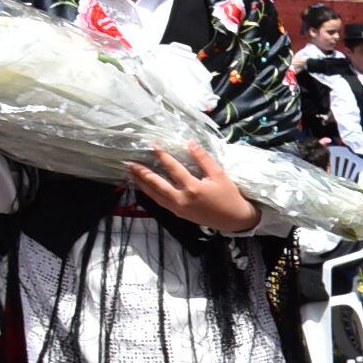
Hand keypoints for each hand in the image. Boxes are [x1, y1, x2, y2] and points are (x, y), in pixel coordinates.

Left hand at [124, 145, 262, 232]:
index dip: (162, 155)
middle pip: (156, 184)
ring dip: (141, 184)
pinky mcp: (178, 213)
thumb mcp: (220, 175)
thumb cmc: (229, 196)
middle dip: (142, 172)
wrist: (234, 219)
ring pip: (154, 195)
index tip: (152, 145)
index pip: (173, 168)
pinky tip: (144, 187)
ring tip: (131, 174)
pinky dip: (150, 193)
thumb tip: (190, 143)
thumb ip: (204, 159)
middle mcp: (181, 199)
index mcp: (192, 188)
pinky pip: (159, 202)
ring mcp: (178, 208)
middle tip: (129, 163)